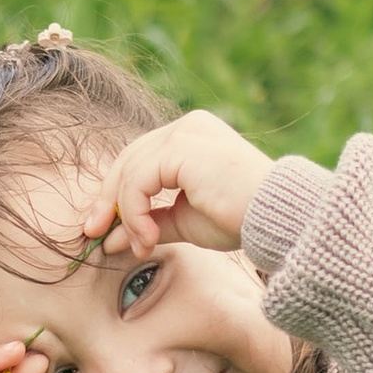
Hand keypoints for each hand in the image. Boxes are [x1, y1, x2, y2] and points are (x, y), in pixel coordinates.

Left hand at [80, 112, 277, 258]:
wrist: (277, 218)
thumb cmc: (241, 219)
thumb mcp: (185, 221)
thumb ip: (149, 223)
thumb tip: (108, 240)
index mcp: (191, 137)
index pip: (139, 160)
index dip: (115, 195)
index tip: (103, 231)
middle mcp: (187, 127)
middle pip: (128, 160)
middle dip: (107, 201)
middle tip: (95, 236)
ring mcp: (185, 133)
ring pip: (130, 171)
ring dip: (125, 215)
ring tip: (138, 246)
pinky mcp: (182, 147)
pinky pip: (139, 180)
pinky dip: (134, 212)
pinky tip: (147, 238)